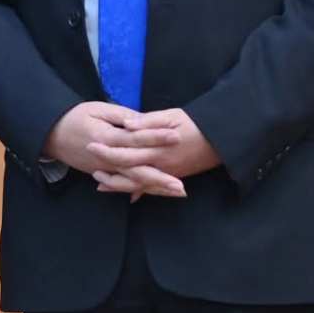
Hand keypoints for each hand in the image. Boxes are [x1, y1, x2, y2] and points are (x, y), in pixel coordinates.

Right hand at [43, 101, 186, 199]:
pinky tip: (157, 193)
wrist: (50, 135)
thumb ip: (120, 114)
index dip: (156, 136)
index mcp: (105, 137)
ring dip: (155, 187)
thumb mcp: (95, 109)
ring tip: (177, 192)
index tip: (177, 135)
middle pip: (136, 169)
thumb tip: (141, 120)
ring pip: (132, 181)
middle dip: (161, 178)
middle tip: (182, 186)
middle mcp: (106, 157)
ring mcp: (103, 169)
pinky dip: (140, 190)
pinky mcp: (102, 174)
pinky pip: (123, 184)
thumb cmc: (74, 118)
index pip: (135, 138)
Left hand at [89, 109, 220, 198]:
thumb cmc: (195, 123)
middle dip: (109, 172)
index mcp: (156, 149)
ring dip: (120, 186)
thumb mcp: (171, 116)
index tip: (91, 146)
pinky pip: (155, 188)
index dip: (107, 151)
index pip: (126, 154)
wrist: (222, 139)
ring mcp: (168, 174)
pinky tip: (130, 196)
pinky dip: (141, 192)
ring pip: (139, 185)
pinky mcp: (175, 176)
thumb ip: (147, 121)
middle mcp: (160, 166)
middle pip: (129, 173)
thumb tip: (126, 124)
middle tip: (91, 171)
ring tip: (101, 185)